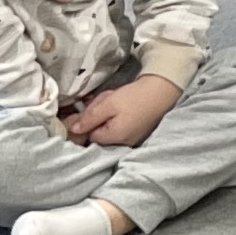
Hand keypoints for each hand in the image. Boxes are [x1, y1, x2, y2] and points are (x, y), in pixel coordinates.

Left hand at [61, 75, 182, 148]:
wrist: (162, 91)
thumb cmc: (135, 97)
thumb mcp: (108, 104)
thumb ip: (89, 118)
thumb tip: (72, 130)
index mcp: (114, 138)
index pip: (89, 135)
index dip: (87, 120)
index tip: (92, 106)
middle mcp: (123, 143)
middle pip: (99, 133)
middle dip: (98, 116)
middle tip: (106, 100)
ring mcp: (132, 140)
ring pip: (109, 129)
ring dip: (107, 114)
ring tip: (115, 99)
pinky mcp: (138, 133)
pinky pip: (119, 127)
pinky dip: (117, 116)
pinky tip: (123, 105)